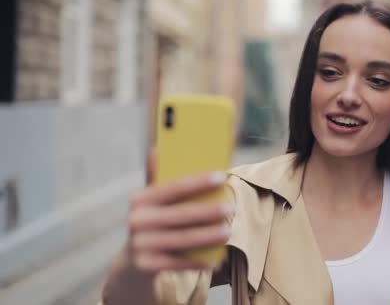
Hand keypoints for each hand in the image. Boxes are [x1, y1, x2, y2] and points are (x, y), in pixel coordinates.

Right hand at [126, 150, 233, 273]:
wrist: (132, 263)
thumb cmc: (152, 222)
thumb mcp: (150, 202)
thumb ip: (157, 178)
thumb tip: (157, 149)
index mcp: (139, 199)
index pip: (173, 187)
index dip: (199, 182)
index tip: (222, 177)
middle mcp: (137, 221)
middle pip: (180, 215)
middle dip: (209, 211)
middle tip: (232, 208)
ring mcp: (140, 245)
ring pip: (182, 239)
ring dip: (208, 236)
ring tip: (229, 231)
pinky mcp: (146, 266)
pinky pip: (178, 263)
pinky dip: (198, 261)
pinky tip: (217, 259)